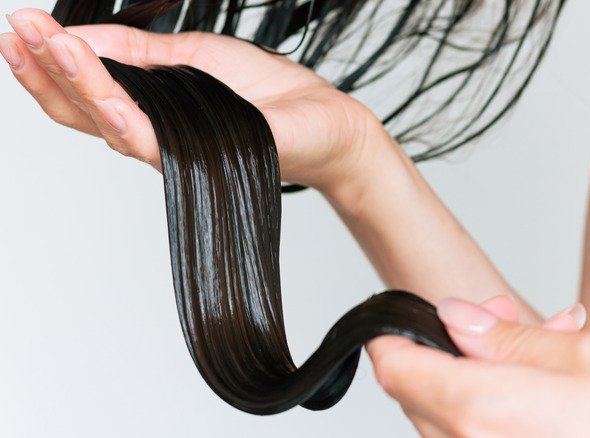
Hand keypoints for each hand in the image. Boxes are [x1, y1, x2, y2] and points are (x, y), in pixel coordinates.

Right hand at [0, 9, 390, 191]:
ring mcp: (174, 150)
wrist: (319, 118)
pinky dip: (123, 117)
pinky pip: (153, 142)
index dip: (47, 61)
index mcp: (146, 108)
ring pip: (108, 124)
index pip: (82, 90)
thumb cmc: (261, 92)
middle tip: (18, 30)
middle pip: (80, 110)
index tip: (20, 24)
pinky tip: (103, 95)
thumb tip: (79, 36)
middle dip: (45, 68)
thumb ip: (137, 53)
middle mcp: (151, 135)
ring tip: (50, 47)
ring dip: (75, 84)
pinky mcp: (202, 156)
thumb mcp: (191, 55)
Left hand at [367, 298, 589, 437]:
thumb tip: (457, 318)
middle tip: (510, 325)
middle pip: (425, 392)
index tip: (405, 321)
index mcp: (481, 412)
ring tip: (559, 353)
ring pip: (461, 414)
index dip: (395, 336)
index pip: (396, 369)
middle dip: (464, 349)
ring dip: (495, 376)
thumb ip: (510, 339)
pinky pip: (489, 436)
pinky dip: (511, 407)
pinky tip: (562, 390)